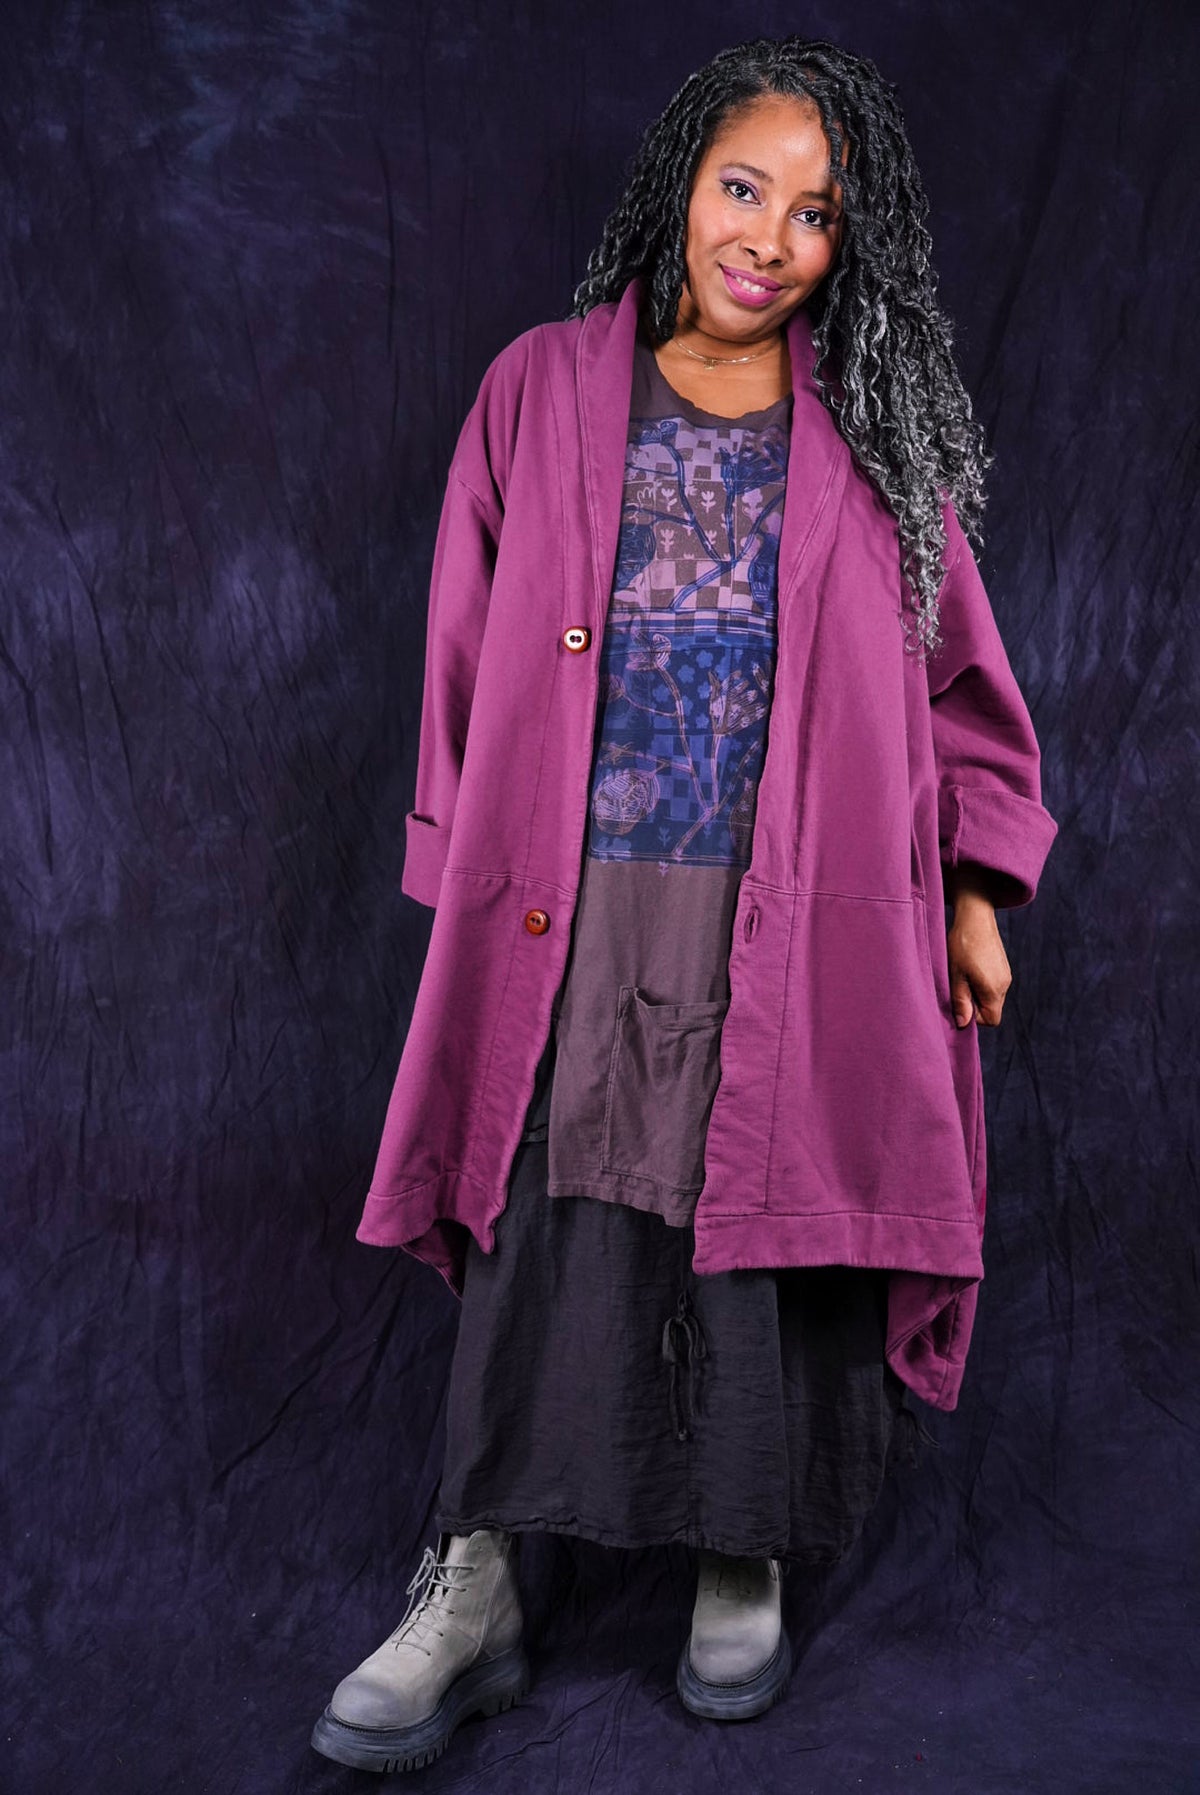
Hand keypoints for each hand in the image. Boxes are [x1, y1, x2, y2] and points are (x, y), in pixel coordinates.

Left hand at [945, 875, 1011, 1029]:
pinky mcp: (1003, 966)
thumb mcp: (956, 974)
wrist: (975, 917)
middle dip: (974, 1005)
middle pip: (992, 1009)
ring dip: (977, 993)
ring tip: (963, 974)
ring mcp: (1005, 974)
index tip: (960, 1002)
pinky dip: (982, 983)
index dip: (974, 1018)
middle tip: (959, 986)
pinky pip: (994, 985)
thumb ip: (960, 1001)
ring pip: (992, 997)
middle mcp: (1005, 984)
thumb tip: (963, 1023)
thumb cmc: (963, 944)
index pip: (991, 1020)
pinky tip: (970, 967)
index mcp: (994, 989)